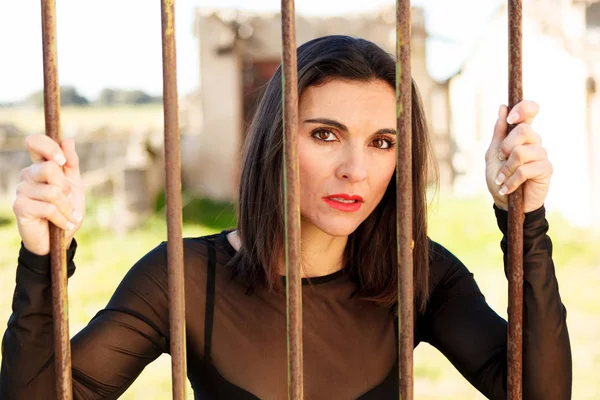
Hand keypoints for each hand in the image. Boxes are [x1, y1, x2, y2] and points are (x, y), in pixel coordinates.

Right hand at [13, 135, 84, 255]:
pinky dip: (61, 218)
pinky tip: (63, 224)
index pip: (35, 143)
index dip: (49, 147)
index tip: (62, 161)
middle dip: (66, 187)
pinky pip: (48, 207)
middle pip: (49, 168)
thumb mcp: (75, 186)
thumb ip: (71, 164)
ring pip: (52, 191)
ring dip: (66, 207)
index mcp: (40, 166)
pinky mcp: (20, 207)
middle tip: (68, 199)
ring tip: (68, 216)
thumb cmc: (67, 210)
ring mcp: (21, 190)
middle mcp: (28, 175)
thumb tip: (68, 140)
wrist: (60, 239)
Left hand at [485, 101, 551, 212]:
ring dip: (506, 168)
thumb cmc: (499, 177)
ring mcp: (542, 155)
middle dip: (506, 146)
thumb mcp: (493, 153)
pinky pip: (525, 169)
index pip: (531, 110)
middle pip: (524, 130)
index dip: (524, 109)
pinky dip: (511, 180)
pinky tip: (507, 188)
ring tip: (501, 179)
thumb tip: (502, 108)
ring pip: (522, 152)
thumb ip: (499, 133)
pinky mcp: (546, 169)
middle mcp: (534, 141)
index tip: (511, 118)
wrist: (505, 202)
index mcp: (521, 134)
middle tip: (501, 158)